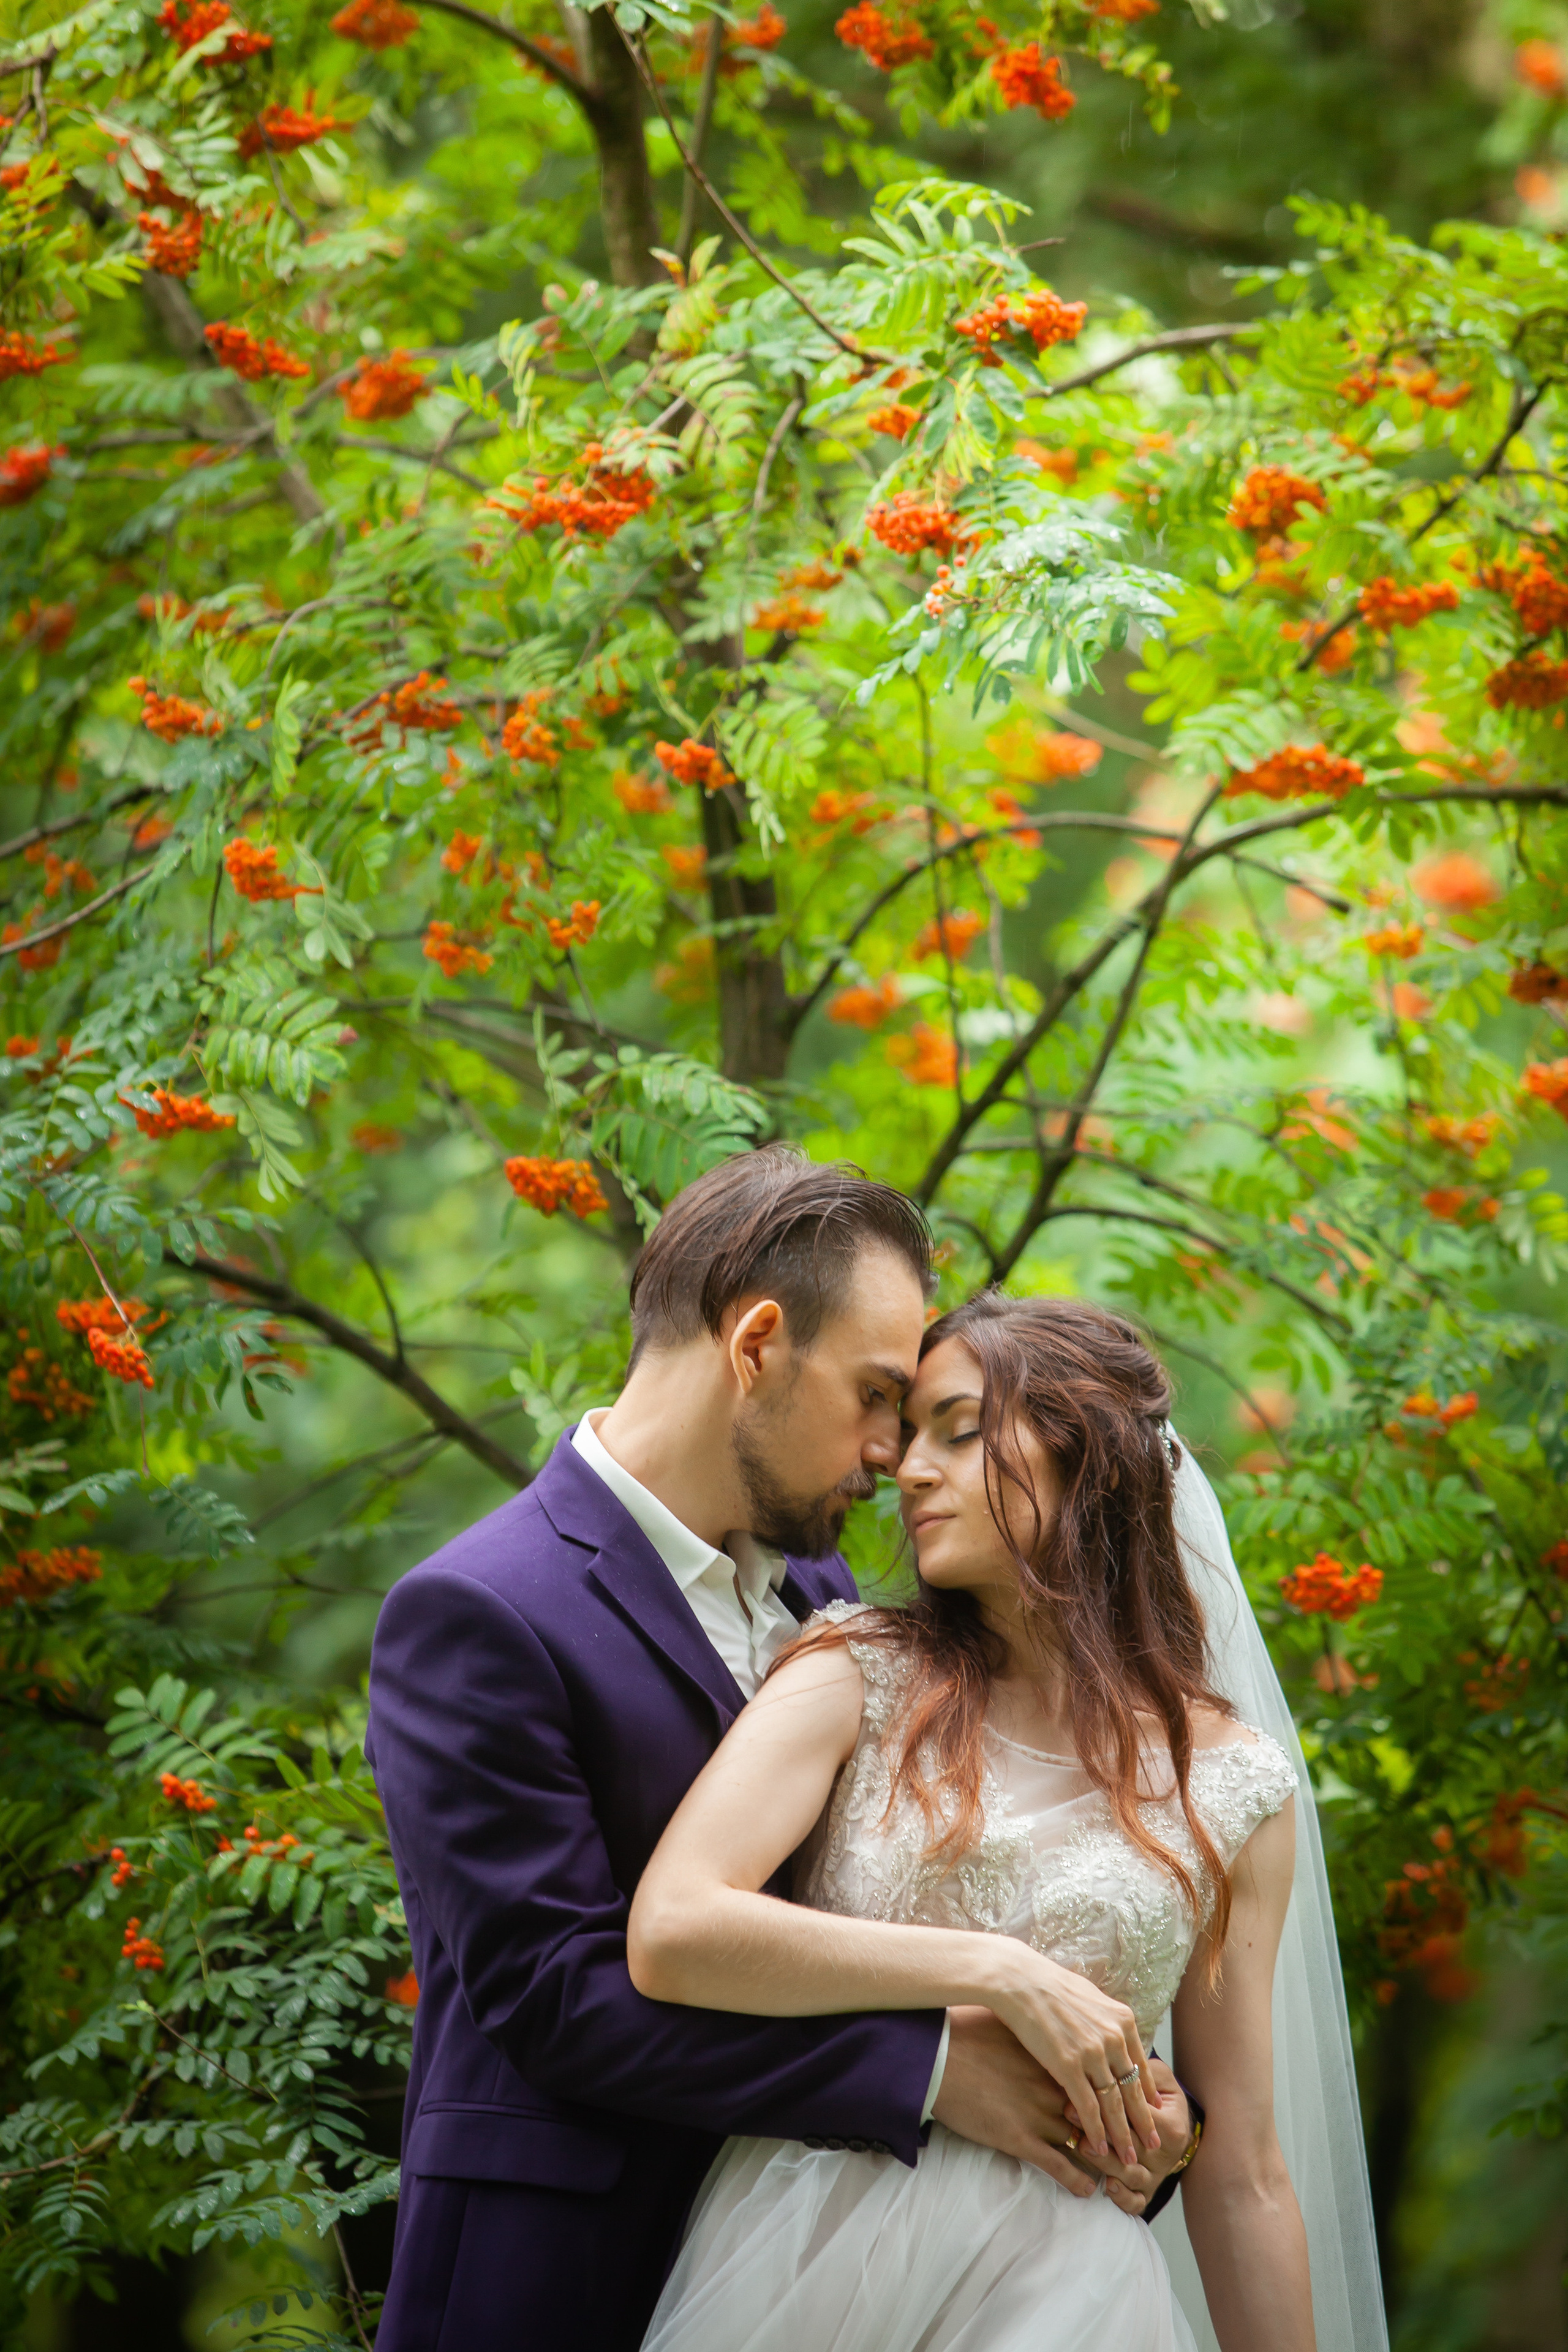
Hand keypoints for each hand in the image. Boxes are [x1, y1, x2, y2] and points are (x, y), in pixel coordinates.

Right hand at [930, 2007, 1154, 2201]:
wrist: (941, 2052)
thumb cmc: (977, 2029)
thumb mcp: (1025, 2020)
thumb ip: (1052, 2025)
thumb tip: (1067, 2019)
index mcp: (1066, 2050)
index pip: (1113, 2073)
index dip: (1135, 2093)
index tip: (1149, 2107)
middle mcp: (1061, 2080)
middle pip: (1112, 2106)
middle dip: (1135, 2127)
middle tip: (1153, 2144)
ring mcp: (1043, 2109)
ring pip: (1092, 2137)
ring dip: (1113, 2154)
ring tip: (1130, 2168)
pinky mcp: (1021, 2135)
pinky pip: (1059, 2162)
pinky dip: (1077, 2177)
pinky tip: (1088, 2188)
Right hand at [984, 1944, 1160, 2165]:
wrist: (1019, 1979)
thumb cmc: (1049, 1986)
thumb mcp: (1090, 1999)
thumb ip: (1106, 2022)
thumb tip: (1115, 2035)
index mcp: (1122, 2021)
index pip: (1140, 2067)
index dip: (1147, 2095)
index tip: (1153, 2114)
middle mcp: (1114, 2038)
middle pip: (1133, 2090)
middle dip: (1143, 2123)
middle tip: (1153, 2146)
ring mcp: (1093, 2052)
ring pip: (1114, 2104)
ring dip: (1122, 2135)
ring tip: (1129, 2158)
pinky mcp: (1068, 2065)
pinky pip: (1088, 2107)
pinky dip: (1096, 2130)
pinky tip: (1100, 2147)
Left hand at [1068, 2058, 1191, 2217]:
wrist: (1175, 2124)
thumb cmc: (1158, 2095)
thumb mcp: (1158, 2077)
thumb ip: (1142, 2072)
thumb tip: (1117, 2066)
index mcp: (1172, 2126)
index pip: (1140, 2117)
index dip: (1111, 2104)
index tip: (1081, 2090)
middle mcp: (1166, 2155)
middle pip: (1132, 2147)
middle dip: (1100, 2130)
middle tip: (1072, 2116)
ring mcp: (1156, 2176)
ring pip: (1131, 2175)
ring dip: (1105, 2162)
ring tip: (1084, 2147)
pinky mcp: (1146, 2191)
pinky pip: (1137, 2203)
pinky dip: (1123, 2198)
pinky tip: (1107, 2187)